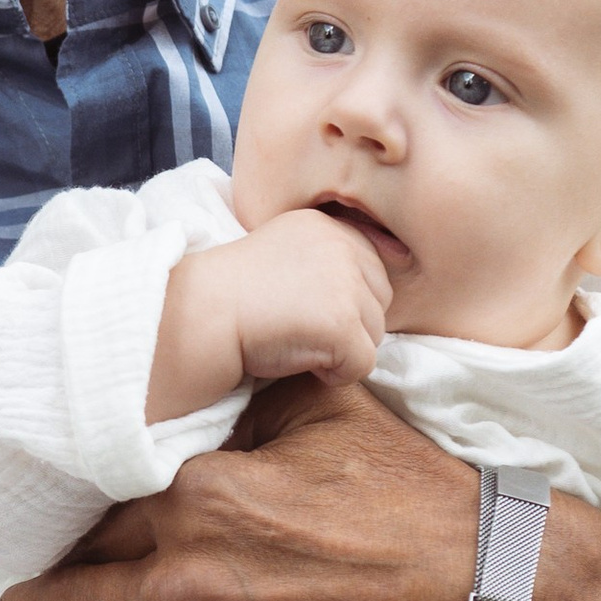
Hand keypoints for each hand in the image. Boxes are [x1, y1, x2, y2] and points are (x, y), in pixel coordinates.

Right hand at [153, 214, 392, 417]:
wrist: (200, 315)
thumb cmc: (234, 293)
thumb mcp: (286, 251)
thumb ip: (332, 255)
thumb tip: (400, 256)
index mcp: (329, 226)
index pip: (373, 271)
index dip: (342, 301)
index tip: (302, 308)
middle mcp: (344, 247)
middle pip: (379, 304)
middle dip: (347, 325)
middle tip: (297, 326)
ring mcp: (347, 285)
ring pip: (374, 337)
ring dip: (339, 350)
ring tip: (293, 339)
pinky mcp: (343, 324)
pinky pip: (362, 365)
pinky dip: (333, 374)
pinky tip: (297, 357)